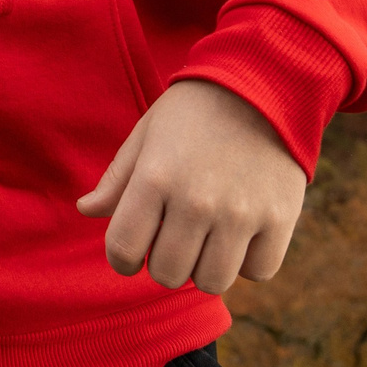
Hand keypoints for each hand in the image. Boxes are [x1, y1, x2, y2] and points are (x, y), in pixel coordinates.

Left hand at [76, 80, 305, 294]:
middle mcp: (196, 201)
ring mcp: (241, 213)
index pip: (123, 250)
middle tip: (172, 238)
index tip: (131, 250)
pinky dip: (247, 261)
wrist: (263, 84)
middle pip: (167, 274)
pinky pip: (258, 272)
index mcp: (154, 178)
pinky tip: (242, 234)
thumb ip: (118, 179)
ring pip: (212, 281)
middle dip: (162, 262)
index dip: (122, 258)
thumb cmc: (194, 111)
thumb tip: (86, 210)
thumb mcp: (146, 134)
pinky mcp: (280, 219)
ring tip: (206, 238)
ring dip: (204, 267)